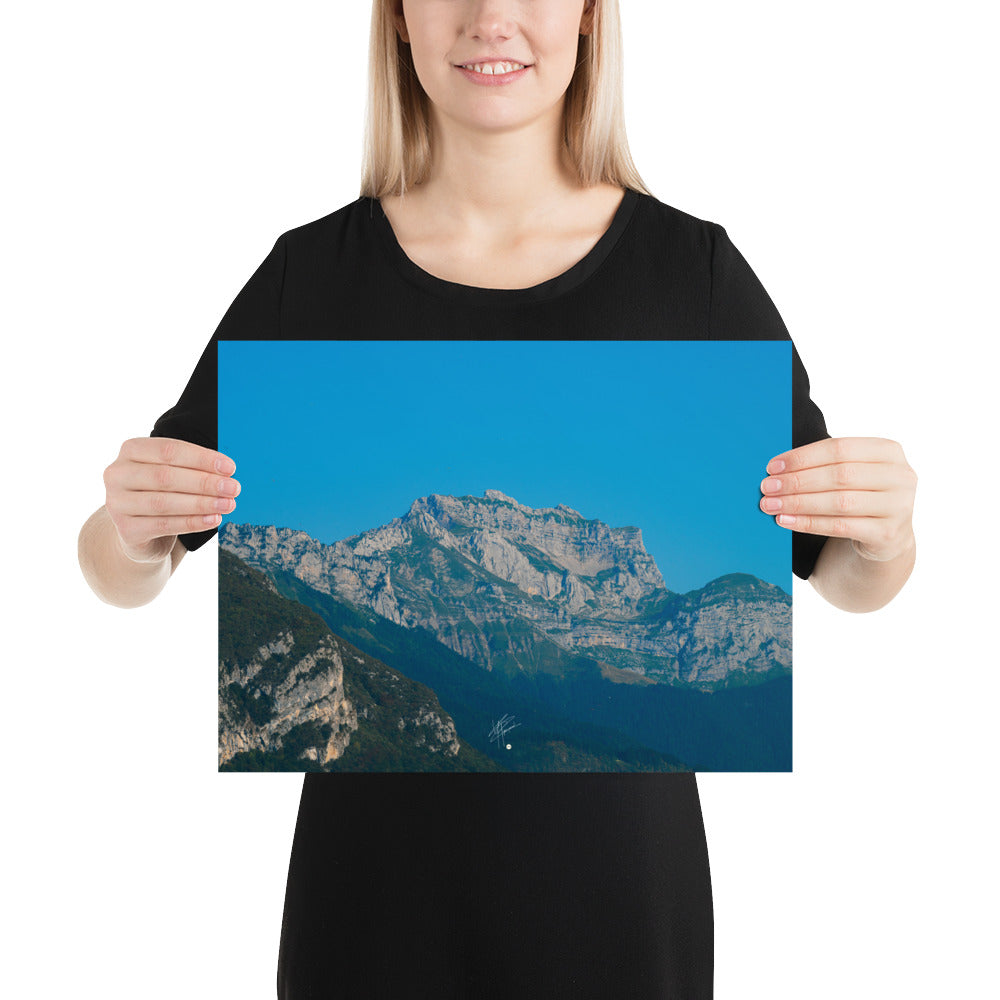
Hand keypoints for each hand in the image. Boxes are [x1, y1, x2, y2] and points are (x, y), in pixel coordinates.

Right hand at [103, 438, 239, 562]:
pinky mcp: (126, 529)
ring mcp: (117, 503)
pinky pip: (164, 525)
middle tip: (233, 488)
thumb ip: (193, 467)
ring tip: (228, 505)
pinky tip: (213, 520)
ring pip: (164, 502)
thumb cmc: (163, 493)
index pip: (169, 450)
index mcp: (131, 450)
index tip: (230, 467)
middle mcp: (117, 474)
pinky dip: (192, 522)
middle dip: (204, 482)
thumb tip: (228, 471)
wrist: (140, 531)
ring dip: (202, 503)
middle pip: (165, 476)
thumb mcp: (173, 473)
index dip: (202, 458)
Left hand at [759, 437, 916, 562]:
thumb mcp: (853, 473)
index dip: (803, 457)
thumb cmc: (860, 495)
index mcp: (889, 451)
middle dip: (797, 481)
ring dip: (799, 503)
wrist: (886, 535)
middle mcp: (900, 476)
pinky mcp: (888, 533)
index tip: (773, 466)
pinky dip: (808, 523)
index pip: (840, 448)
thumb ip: (825, 464)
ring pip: (839, 502)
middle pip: (839, 475)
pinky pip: (840, 526)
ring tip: (771, 505)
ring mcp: (899, 506)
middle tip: (767, 487)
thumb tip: (776, 468)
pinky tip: (785, 521)